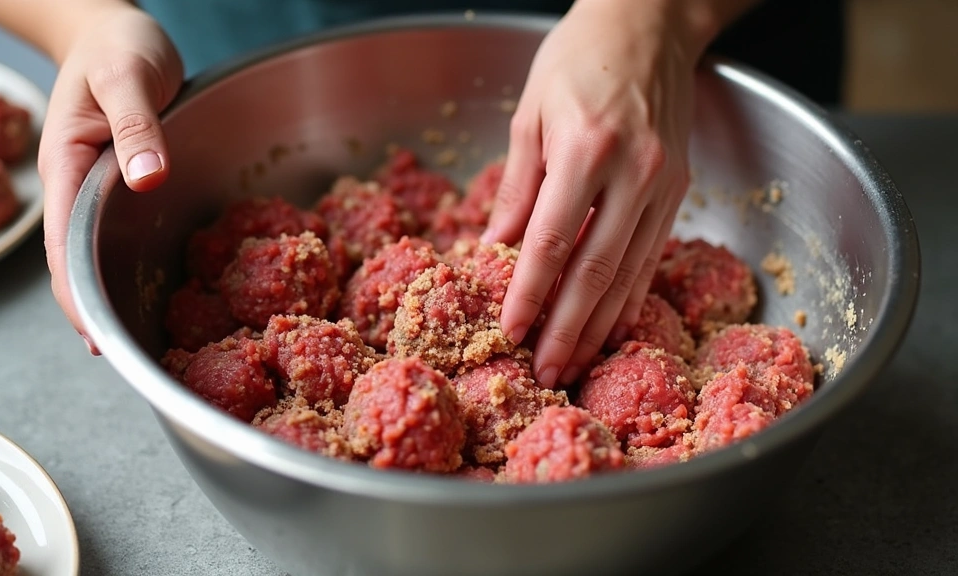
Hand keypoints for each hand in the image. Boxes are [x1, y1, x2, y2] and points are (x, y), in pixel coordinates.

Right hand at [37, 3, 182, 352]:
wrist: (113, 30)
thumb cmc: (119, 47)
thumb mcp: (129, 76)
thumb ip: (137, 125)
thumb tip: (148, 179)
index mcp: (68, 163)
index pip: (65, 242)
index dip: (77, 293)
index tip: (96, 336)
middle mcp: (75, 184)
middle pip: (74, 259)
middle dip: (91, 309)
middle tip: (119, 357)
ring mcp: (93, 189)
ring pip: (92, 252)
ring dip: (107, 293)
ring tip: (132, 341)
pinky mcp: (117, 186)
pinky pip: (114, 234)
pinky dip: (124, 264)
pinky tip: (142, 289)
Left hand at [482, 0, 719, 386]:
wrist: (649, 23)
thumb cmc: (578, 60)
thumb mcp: (530, 114)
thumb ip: (516, 186)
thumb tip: (495, 249)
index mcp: (587, 148)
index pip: (551, 241)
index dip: (529, 293)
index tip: (511, 331)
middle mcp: (634, 171)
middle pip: (596, 271)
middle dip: (568, 330)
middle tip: (546, 372)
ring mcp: (664, 184)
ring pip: (630, 273)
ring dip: (601, 326)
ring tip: (575, 364)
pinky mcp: (679, 190)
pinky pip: (653, 256)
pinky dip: (632, 297)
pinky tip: (615, 327)